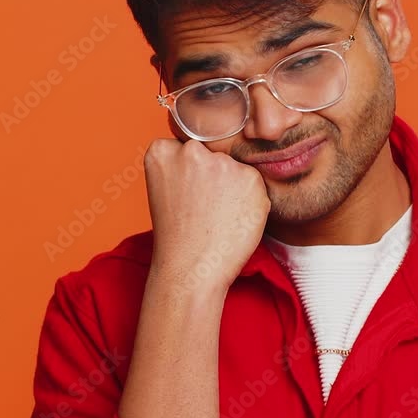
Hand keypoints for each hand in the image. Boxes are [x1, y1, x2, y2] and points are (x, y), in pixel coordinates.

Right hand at [143, 137, 270, 288]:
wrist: (190, 269)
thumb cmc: (177, 234)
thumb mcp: (165, 187)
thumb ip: (182, 163)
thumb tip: (213, 149)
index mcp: (162, 149)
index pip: (189, 147)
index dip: (192, 174)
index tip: (188, 194)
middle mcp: (192, 150)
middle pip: (214, 153)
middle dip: (214, 176)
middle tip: (204, 208)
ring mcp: (222, 163)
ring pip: (236, 167)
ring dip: (234, 187)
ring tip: (218, 215)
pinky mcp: (250, 178)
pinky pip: (255, 184)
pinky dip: (250, 201)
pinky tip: (234, 219)